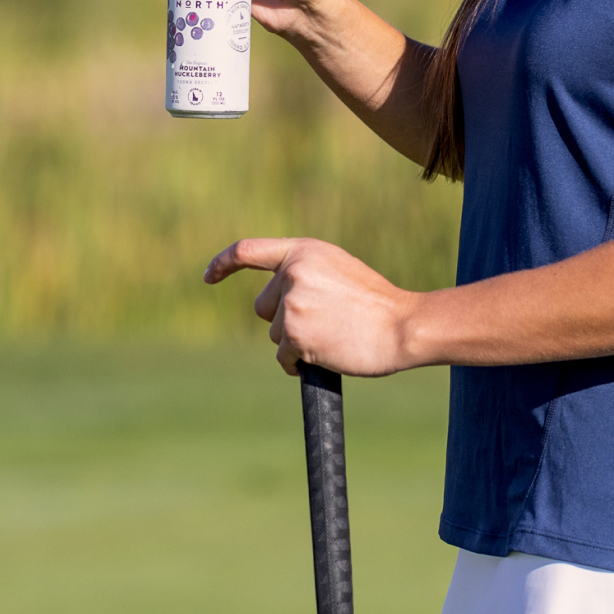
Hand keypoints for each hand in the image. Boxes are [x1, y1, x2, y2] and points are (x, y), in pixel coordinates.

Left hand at [204, 236, 420, 376]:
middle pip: (264, 306)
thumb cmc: (376, 304)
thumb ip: (305, 273)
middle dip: (284, 320)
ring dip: (296, 342)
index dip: (223, 263)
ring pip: (275, 334)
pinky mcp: (295, 335)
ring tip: (332, 337)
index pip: (248, 250)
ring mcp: (292, 304)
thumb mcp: (337, 270)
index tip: (209, 276)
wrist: (403, 326)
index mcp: (304, 251)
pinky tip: (324, 356)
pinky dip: (297, 363)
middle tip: (322, 323)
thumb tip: (274, 298)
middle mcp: (293, 272)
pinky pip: (283, 356)